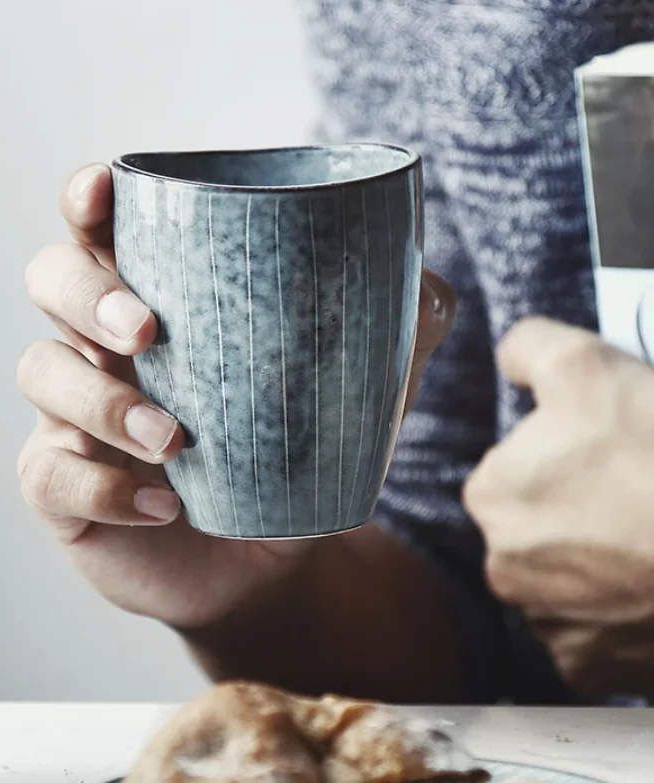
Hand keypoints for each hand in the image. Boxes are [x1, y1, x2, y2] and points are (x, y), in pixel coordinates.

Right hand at [17, 163, 455, 630]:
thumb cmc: (290, 468)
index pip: (103, 232)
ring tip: (175, 440)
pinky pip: (50, 476)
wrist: (265, 565)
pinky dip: (103, 488)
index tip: (102, 192)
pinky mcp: (62, 487)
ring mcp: (72, 418)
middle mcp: (103, 348)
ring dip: (104, 401)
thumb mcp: (340, 404)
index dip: (89, 201)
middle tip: (149, 331)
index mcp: (160, 304)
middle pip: (49, 280)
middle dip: (87, 292)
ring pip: (41, 371)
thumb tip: (429, 285)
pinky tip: (163, 506)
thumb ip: (383, 343)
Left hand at [464, 317, 653, 697]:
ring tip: (650, 539)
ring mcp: (547, 623)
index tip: (610, 456)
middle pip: (542, 524)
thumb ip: (530, 349)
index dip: (567, 454)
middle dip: (581, 510)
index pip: (518, 466)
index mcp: (491, 495)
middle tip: (640, 496)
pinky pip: (597, 629)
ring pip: (569, 576)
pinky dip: (620, 611)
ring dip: (601, 562)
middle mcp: (502, 565)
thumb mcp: (587, 369)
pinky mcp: (590, 666)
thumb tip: (511, 356)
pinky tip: (651, 587)